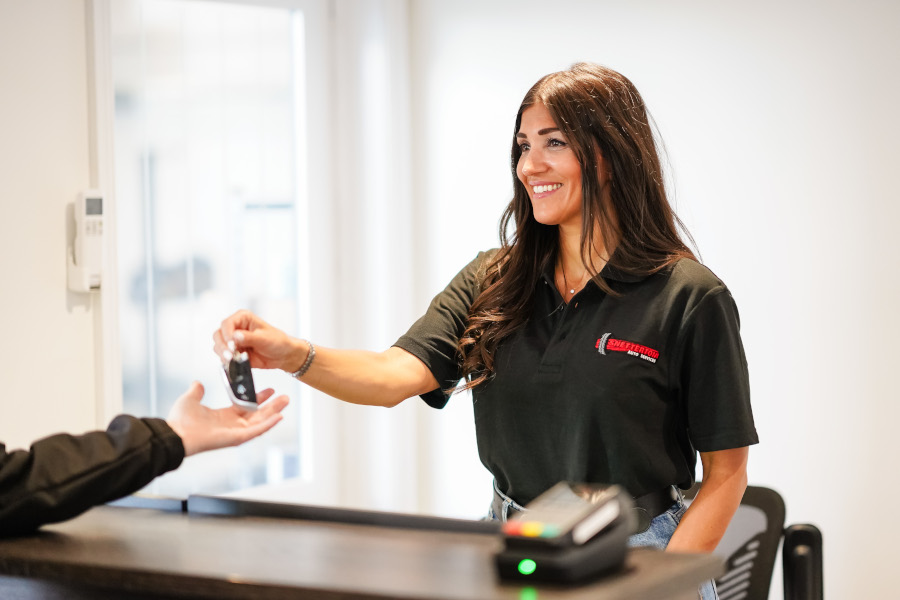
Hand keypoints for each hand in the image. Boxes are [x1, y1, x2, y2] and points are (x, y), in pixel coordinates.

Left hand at [166, 381, 288, 455]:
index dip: (258, 398)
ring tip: (286, 402)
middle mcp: (232, 425)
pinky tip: (279, 417)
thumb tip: (198, 383)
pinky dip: (268, 424)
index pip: (246, 407)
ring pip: (260, 421)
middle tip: (284, 397)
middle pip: (257, 414)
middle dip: (272, 406)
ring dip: (274, 412)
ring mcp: (235, 432)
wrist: (176, 433)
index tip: (269, 390)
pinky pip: (256, 431)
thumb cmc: (180, 420)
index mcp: (223, 416)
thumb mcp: (190, 399)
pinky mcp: (237, 438)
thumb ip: (197, 391)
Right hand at [213, 309, 301, 371]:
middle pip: (218, 335)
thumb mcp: (264, 339)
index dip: (227, 334)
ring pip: (218, 346)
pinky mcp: (234, 352)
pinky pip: (223, 357)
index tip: (232, 345)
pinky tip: (234, 363)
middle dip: (223, 346)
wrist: (283, 355)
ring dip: (223, 354)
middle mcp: (236, 328)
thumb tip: (235, 336)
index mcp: (243, 318)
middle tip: (230, 355)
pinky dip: (226, 361)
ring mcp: (233, 341)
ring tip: (233, 360)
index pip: (227, 324)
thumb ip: (249, 338)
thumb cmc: (277, 342)